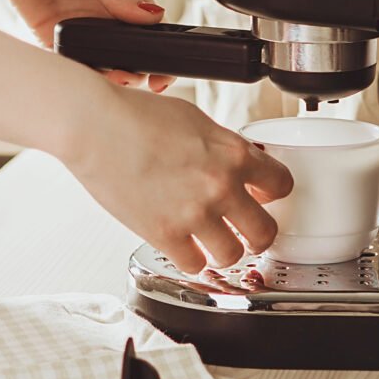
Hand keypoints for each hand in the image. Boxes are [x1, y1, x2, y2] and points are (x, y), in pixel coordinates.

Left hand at [0, 0, 172, 91]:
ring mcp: (78, 24)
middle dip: (140, 67)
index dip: (161, 46)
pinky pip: (70, 60)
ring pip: (102, 59)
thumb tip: (151, 16)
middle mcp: (103, 9)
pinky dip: (80, 72)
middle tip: (143, 77)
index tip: (166, 66)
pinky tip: (87, 74)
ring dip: (112, 73)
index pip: (150, 23)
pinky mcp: (51, 34)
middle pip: (129, 48)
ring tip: (118, 76)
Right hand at [64, 84, 292, 273]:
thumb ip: (221, 145)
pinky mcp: (165, 234)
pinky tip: (184, 247)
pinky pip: (194, 264)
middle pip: (265, 231)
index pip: (282, 184)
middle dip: (258, 234)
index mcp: (234, 153)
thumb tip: (234, 161)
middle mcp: (221, 186)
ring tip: (212, 242)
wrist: (96, 126)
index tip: (262, 195)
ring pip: (232, 255)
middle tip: (247, 232)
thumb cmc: (135, 114)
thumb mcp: (194, 119)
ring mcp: (194, 214)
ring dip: (223, 250)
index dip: (272, 192)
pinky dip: (191, 259)